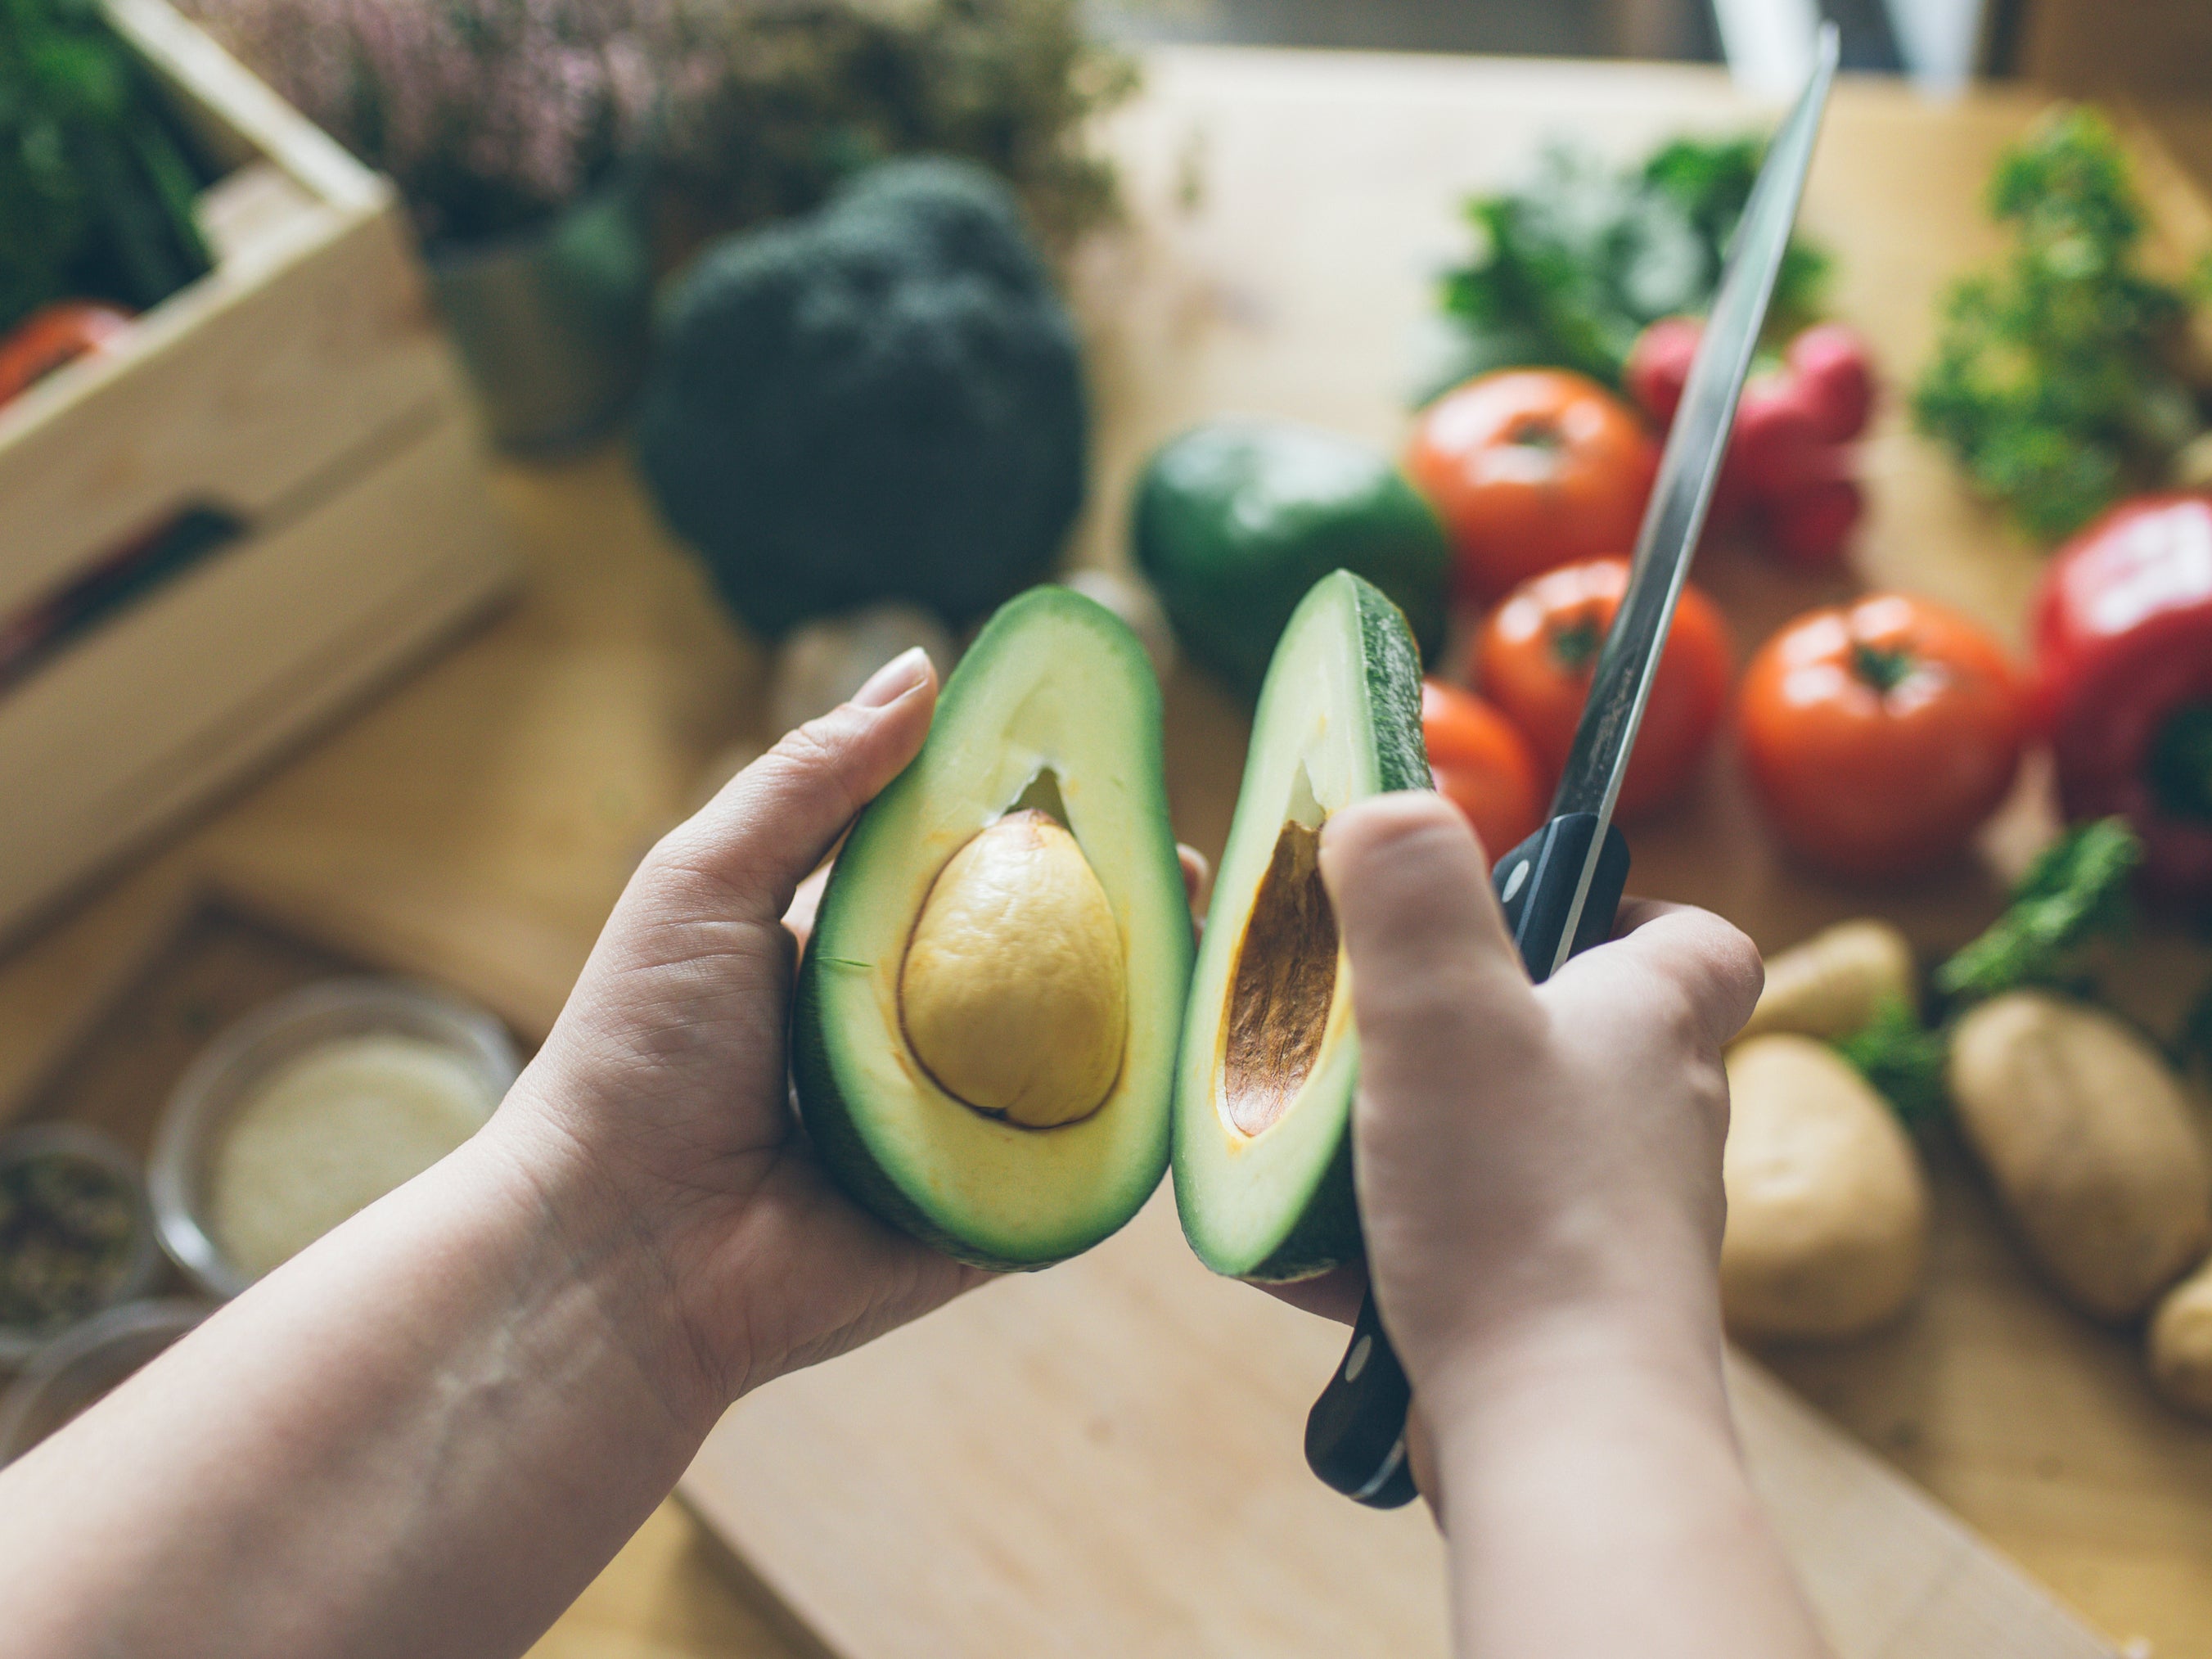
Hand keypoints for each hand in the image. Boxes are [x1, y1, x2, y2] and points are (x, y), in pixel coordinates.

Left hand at [499, 645, 1213, 1424]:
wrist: (617, 1246)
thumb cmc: (639, 1050)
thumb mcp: (709, 879)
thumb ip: (812, 778)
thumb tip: (924, 668)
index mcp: (850, 958)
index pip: (969, 876)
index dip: (1043, 830)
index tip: (1113, 783)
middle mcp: (912, 1042)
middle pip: (1044, 965)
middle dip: (1123, 915)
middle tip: (1185, 870)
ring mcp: (955, 1133)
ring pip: (1080, 1063)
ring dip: (1151, 1010)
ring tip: (1210, 952)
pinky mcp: (986, 1219)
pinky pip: (1077, 1167)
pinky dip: (1134, 1123)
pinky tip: (1196, 1065)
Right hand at [1315, 792, 1761, 1485]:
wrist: (1559, 1435)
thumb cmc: (1522, 1212)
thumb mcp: (1443, 1008)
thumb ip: (1411, 887)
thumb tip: (1386, 800)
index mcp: (1650, 1027)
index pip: (1699, 942)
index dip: (1632, 912)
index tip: (1532, 913)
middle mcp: (1650, 1123)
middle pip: (1577, 1038)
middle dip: (1470, 1020)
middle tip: (1370, 1020)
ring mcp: (1609, 1225)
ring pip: (1505, 1145)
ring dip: (1409, 1133)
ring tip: (1314, 1142)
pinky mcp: (1557, 1309)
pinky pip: (1464, 1242)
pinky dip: (1386, 1237)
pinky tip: (1306, 1255)